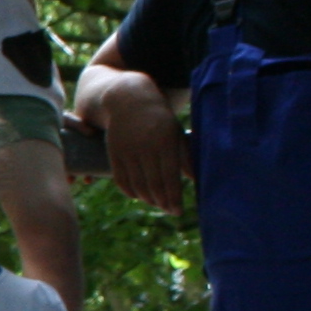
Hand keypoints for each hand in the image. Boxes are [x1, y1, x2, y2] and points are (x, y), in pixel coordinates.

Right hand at [89, 74, 188, 211]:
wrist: (128, 99)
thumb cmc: (159, 118)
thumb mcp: (175, 132)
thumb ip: (185, 155)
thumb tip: (197, 179)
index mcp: (165, 140)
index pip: (170, 177)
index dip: (174, 197)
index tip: (178, 211)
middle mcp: (145, 146)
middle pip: (153, 184)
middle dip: (162, 202)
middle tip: (170, 211)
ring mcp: (127, 150)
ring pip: (137, 184)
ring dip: (147, 198)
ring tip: (157, 203)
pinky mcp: (114, 152)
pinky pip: (121, 179)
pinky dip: (130, 191)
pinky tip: (139, 196)